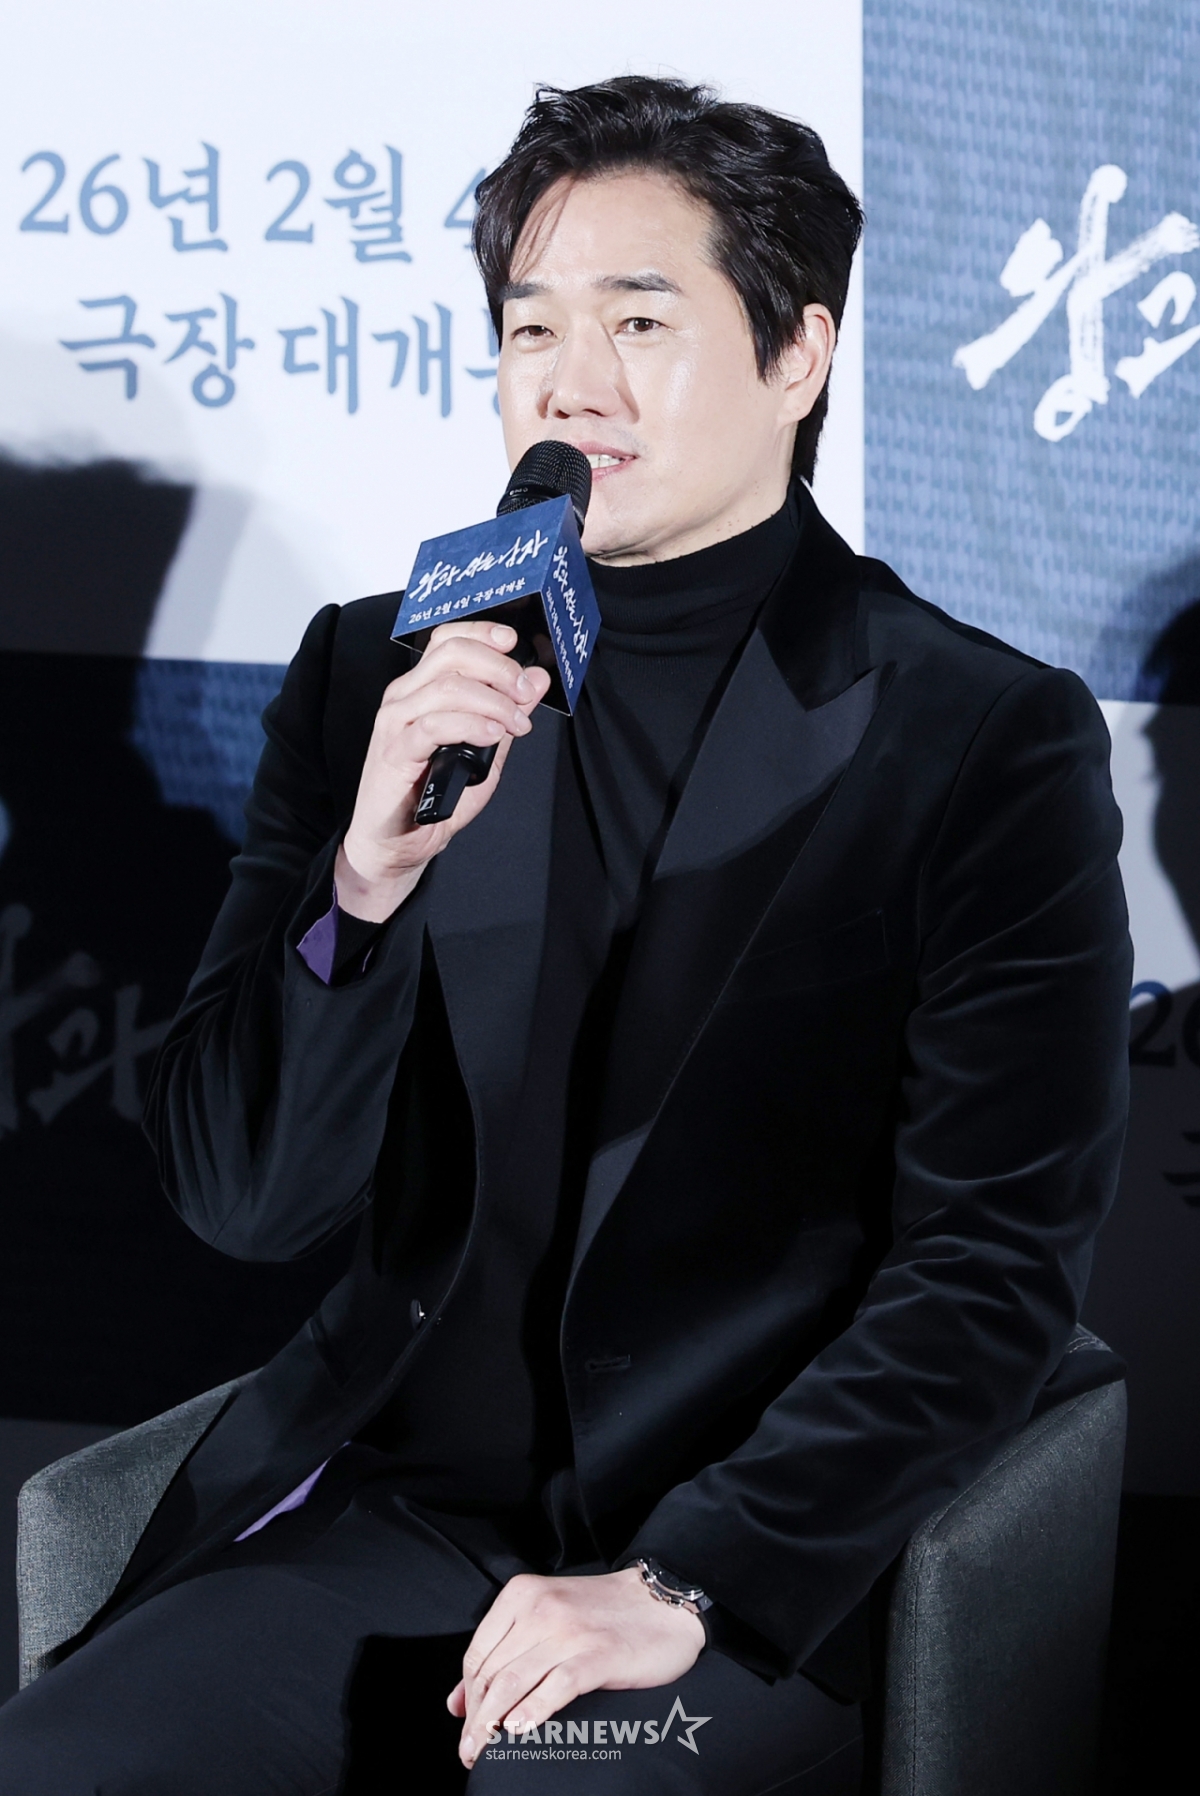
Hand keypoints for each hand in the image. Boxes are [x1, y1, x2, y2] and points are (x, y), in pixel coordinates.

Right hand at [335, 619, 550, 920]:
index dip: (483, 633)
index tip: (516, 644)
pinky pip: (435, 725)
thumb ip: (507, 712)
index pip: (447, 639)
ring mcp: (395, 722)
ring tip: (516, 724)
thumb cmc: (434, 795)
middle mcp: (404, 697)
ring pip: (448, 687)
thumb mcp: (484, 747)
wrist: (398, 842)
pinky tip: (493, 735)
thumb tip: (536, 680)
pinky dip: (471, 725)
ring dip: (494, 702)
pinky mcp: (394, 752)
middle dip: (500, 669)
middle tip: (525, 694)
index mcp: (420, 687)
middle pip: (452, 654)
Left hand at [446, 1568, 704, 1768]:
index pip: (477, 1654)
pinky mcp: (598, 1655)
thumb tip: (456, 1702)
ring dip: (492, 1725)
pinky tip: (521, 1730)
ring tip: (485, 1752)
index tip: (465, 1726)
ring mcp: (569, 1632)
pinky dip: (533, 1711)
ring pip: (513, 1683)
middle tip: (470, 1751)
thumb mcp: (546, 1618)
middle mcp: (541, 1609)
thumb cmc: (602, 1613)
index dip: (467, 1697)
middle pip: (492, 1674)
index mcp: (522, 1596)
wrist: (661, 1600)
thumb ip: (501, 1652)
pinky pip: (555, 1687)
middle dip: (476, 1719)